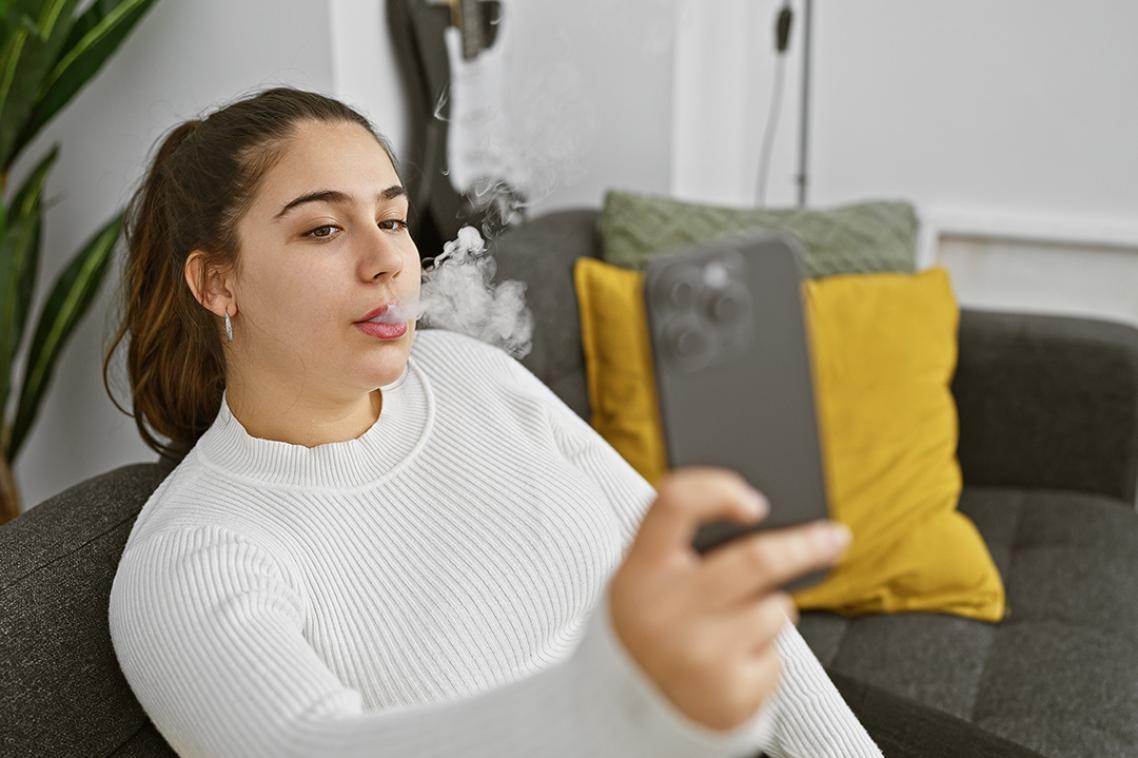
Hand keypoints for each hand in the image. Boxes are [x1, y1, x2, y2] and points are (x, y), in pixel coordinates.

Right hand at [607, 466, 850, 732]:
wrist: (642, 706)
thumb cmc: (665, 621)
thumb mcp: (657, 581)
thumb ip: (692, 547)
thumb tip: (772, 522)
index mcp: (638, 571)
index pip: (674, 503)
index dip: (717, 489)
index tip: (755, 501)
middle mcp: (660, 611)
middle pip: (755, 559)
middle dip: (805, 546)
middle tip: (835, 537)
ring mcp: (693, 654)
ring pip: (775, 609)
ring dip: (773, 612)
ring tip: (738, 628)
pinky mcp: (726, 692)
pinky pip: (778, 656)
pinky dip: (767, 655)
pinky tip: (738, 663)